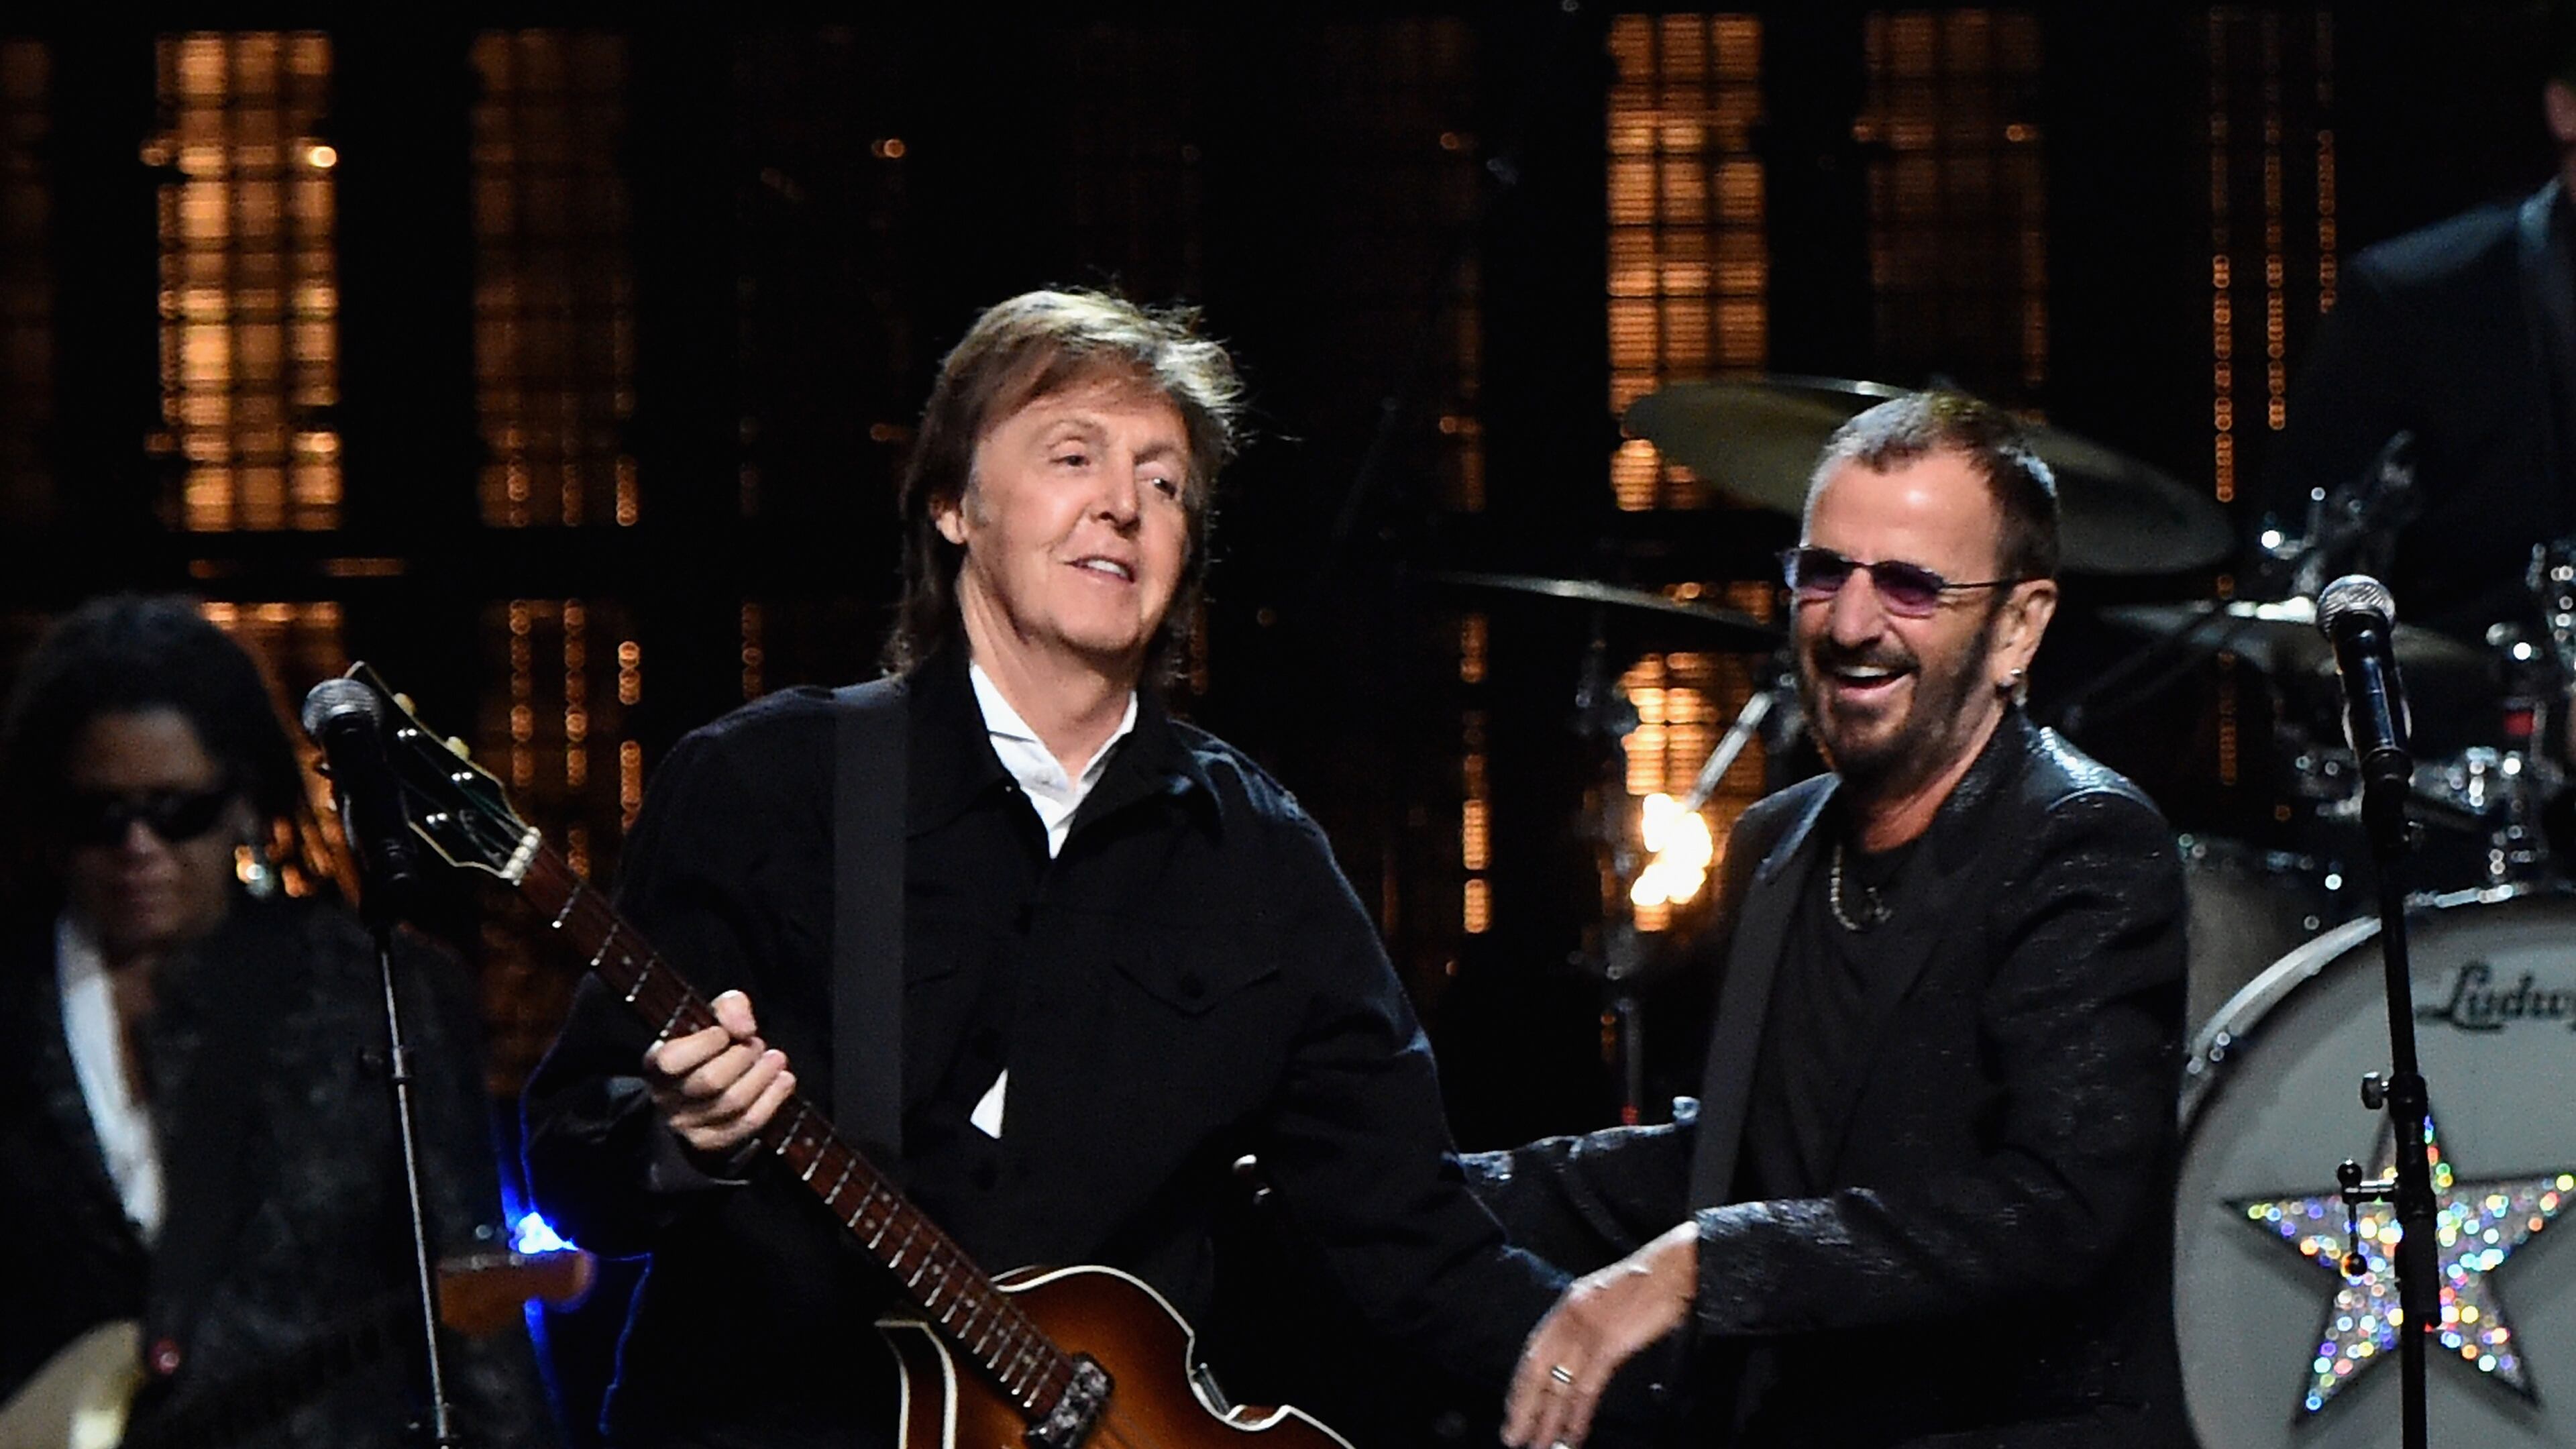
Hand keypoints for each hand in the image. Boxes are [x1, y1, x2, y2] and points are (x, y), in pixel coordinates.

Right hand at [643, 989, 794, 1154]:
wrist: (701, 1086)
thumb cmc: (706, 1045)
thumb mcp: (711, 1015)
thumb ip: (728, 1008)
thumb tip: (745, 1028)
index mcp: (656, 1063)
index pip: (673, 1060)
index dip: (707, 1043)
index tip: (727, 1033)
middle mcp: (666, 1097)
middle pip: (710, 1082)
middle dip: (743, 1058)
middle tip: (757, 1045)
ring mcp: (686, 1124)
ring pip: (731, 1104)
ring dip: (762, 1077)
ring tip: (776, 1059)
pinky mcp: (710, 1141)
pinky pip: (746, 1124)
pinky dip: (772, 1100)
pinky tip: (784, 1080)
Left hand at [1502, 1222, 1697, 1448]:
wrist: (1675, 1267)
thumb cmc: (1650, 1283)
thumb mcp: (1606, 1298)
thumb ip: (1589, 1322)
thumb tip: (1580, 1353)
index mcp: (1568, 1304)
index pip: (1534, 1351)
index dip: (1522, 1384)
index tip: (1513, 1408)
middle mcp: (1569, 1316)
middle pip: (1537, 1370)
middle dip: (1523, 1407)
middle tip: (1512, 1436)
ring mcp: (1587, 1330)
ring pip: (1559, 1385)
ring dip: (1547, 1421)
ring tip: (1538, 1446)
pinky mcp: (1608, 1344)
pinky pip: (1586, 1388)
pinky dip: (1577, 1416)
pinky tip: (1572, 1435)